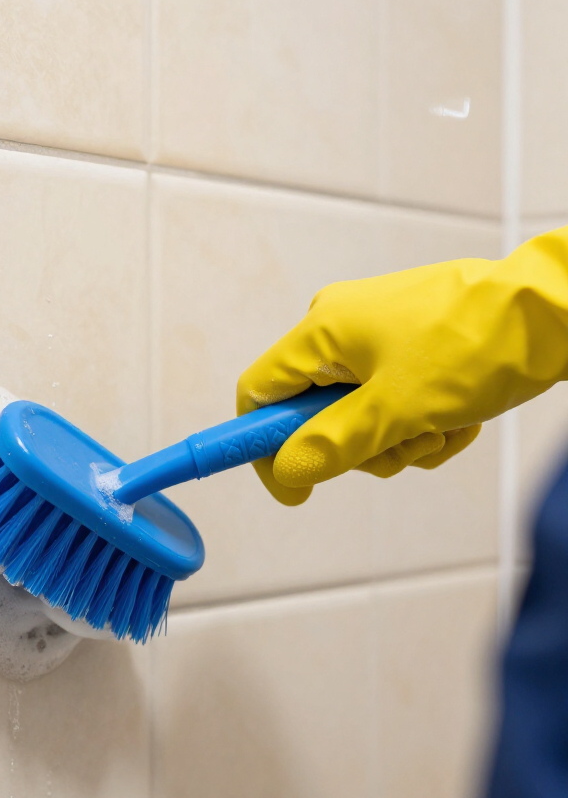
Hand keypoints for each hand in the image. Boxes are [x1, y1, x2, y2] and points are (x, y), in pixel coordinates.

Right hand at [236, 228, 567, 504]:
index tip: (293, 486)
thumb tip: (288, 470)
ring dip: (397, 439)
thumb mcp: (397, 410)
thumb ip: (332, 445)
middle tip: (399, 450)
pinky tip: (457, 420)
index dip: (264, 446)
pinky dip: (420, 422)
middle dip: (357, 446)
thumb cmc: (478, 345)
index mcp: (322, 329)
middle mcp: (341, 324)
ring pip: (357, 413)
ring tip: (441, 429)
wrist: (557, 311)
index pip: (258, 394)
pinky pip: (392, 400)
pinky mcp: (411, 341)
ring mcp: (378, 331)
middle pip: (312, 412)